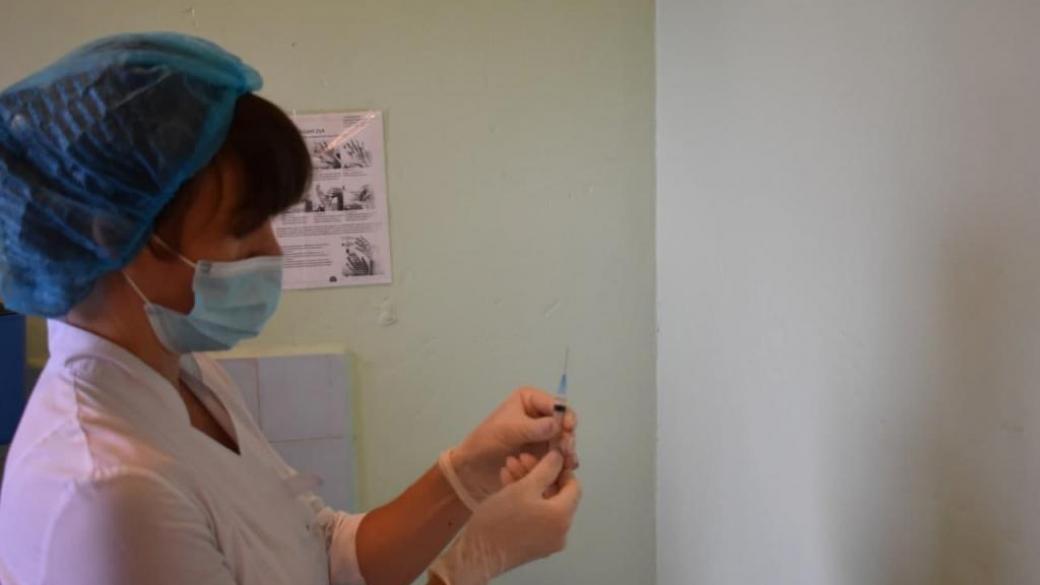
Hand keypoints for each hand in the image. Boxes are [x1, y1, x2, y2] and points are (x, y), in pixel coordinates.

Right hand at [429, 451, 581, 584]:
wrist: (478, 554)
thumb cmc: (501, 518)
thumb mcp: (524, 487)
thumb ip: (546, 469)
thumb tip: (560, 457)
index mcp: (563, 516)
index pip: (573, 486)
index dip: (560, 468)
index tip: (543, 457)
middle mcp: (561, 531)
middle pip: (556, 495)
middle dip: (538, 473)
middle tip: (520, 458)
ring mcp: (548, 540)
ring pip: (543, 504)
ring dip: (528, 484)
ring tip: (508, 466)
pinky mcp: (535, 545)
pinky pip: (536, 517)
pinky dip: (526, 501)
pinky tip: (507, 483)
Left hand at [449, 387, 577, 504]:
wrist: (473, 470)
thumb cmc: (485, 442)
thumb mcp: (507, 431)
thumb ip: (532, 428)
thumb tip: (556, 425)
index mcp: (529, 400)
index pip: (555, 404)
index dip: (565, 415)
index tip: (567, 428)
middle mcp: (540, 416)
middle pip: (564, 423)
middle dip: (567, 435)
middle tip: (566, 449)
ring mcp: (543, 437)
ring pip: (564, 441)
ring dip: (567, 451)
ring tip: (566, 463)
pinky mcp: (544, 455)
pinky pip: (558, 457)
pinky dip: (562, 463)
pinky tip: (563, 470)